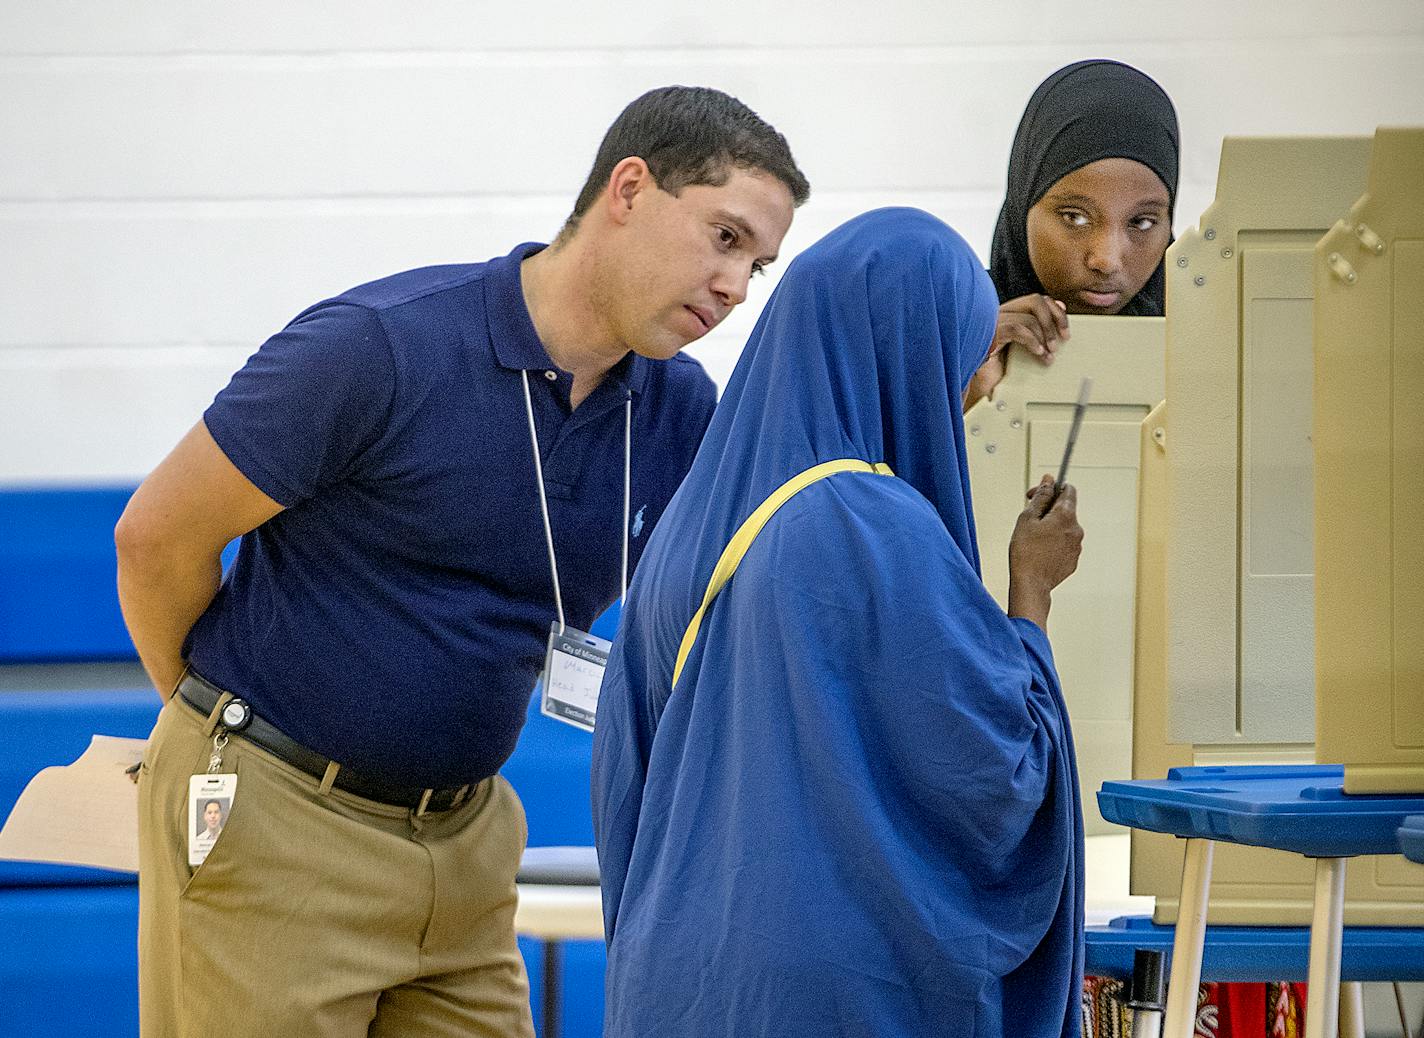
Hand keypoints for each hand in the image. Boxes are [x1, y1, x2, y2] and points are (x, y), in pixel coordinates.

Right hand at [963, 295, 1069, 410]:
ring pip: (1029, 316)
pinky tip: (1037, 353)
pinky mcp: (990, 332)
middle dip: (1055, 319)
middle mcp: (1001, 313)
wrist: (978, 387)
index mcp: (1009, 314)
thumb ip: (1039, 334)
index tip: (1065, 329)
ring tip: (1049, 354)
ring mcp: (994, 321)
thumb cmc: (997, 370)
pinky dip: (1032, 340)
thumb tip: (1058, 316)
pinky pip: (1017, 328)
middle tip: (1062, 340)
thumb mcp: (1024, 350)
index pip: (1037, 300)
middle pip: (1036, 300)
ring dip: (1046, 335)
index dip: (1055, 310)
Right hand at [1007, 475, 1083, 630]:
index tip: (1037, 495)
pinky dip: (1054, 542)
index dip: (1051, 488)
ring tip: (1032, 539)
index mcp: (1066, 515)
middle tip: (1029, 519)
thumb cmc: (1025, 552)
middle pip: (1065, 509)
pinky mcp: (1074, 559)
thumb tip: (1049, 480)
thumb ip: (1041, 496)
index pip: (1068, 490)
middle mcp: (1076, 529)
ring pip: (1064, 527)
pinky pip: (1065, 544)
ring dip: (1051, 527)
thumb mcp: (1027, 518)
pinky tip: (1039, 551)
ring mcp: (1077, 545)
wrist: (1031, 584)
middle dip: (1048, 510)